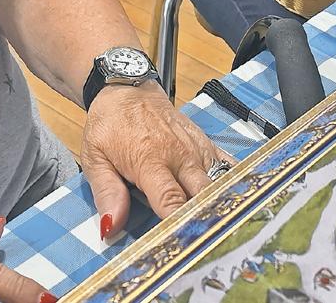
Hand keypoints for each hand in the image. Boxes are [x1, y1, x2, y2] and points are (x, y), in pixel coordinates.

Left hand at [80, 83, 231, 240]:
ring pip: (218, 183)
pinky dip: (233, 183)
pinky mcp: (205, 143)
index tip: (184, 247)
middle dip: (206, 220)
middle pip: (203, 195)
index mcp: (150, 160)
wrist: (126, 88)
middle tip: (208, 246)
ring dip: (220, 206)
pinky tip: (239, 202)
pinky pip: (226, 165)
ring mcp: (196, 147)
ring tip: (226, 232)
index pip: (171, 200)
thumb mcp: (95, 157)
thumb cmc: (109, 124)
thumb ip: (107, 193)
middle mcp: (179, 154)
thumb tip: (112, 227)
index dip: (179, 225)